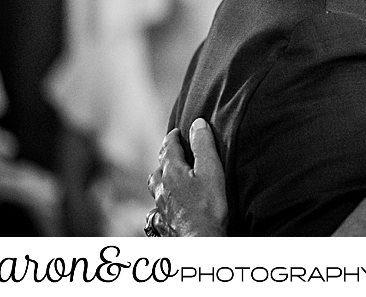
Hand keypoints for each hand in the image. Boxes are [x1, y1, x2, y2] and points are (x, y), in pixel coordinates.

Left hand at [146, 119, 227, 236]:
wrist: (199, 242)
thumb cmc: (208, 207)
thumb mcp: (211, 170)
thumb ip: (203, 146)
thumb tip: (197, 124)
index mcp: (172, 172)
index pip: (169, 148)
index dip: (173, 137)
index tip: (177, 131)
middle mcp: (161, 188)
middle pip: (159, 168)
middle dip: (165, 157)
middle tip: (173, 151)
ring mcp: (160, 207)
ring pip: (154, 188)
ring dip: (160, 179)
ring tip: (166, 177)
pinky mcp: (162, 224)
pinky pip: (156, 210)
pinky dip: (159, 204)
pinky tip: (164, 208)